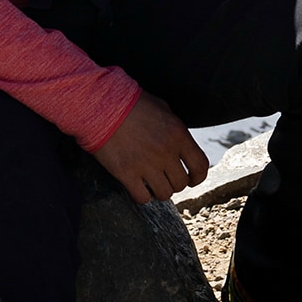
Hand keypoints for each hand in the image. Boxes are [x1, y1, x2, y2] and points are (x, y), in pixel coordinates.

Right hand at [90, 93, 209, 203]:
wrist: (100, 105)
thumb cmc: (131, 103)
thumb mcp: (163, 109)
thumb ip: (175, 129)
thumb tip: (182, 145)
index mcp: (178, 134)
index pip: (200, 166)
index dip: (198, 177)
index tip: (192, 179)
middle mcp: (166, 152)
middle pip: (181, 183)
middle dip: (175, 182)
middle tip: (165, 177)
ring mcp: (146, 164)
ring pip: (164, 194)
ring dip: (159, 190)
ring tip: (151, 183)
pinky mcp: (126, 173)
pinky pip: (142, 197)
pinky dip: (142, 196)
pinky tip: (137, 187)